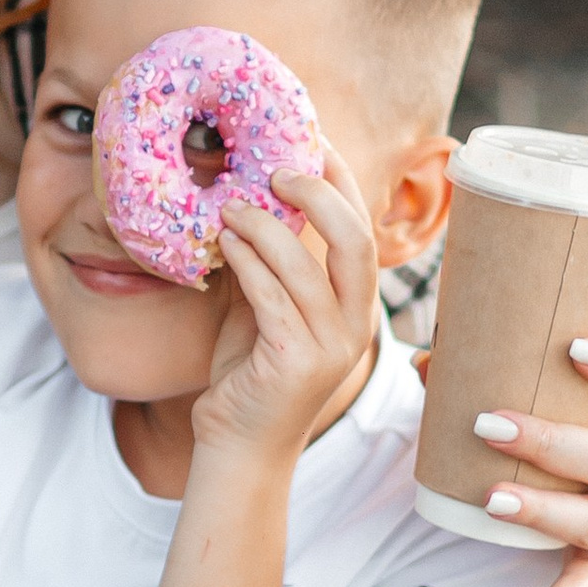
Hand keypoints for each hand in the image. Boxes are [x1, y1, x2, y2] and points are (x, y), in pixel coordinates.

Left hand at [191, 155, 383, 463]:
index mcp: (356, 306)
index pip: (362, 229)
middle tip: (275, 169)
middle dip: (318, 194)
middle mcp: (354, 326)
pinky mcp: (295, 365)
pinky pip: (273, 299)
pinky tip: (225, 242)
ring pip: (306, 267)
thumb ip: (269, 261)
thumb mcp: (265, 306)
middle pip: (355, 241)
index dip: (342, 181)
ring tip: (231, 206)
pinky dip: (249, 263)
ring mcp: (330, 348)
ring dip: (266, 226)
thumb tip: (247, 195)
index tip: (313, 140)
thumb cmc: (250, 372)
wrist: (239, 446)